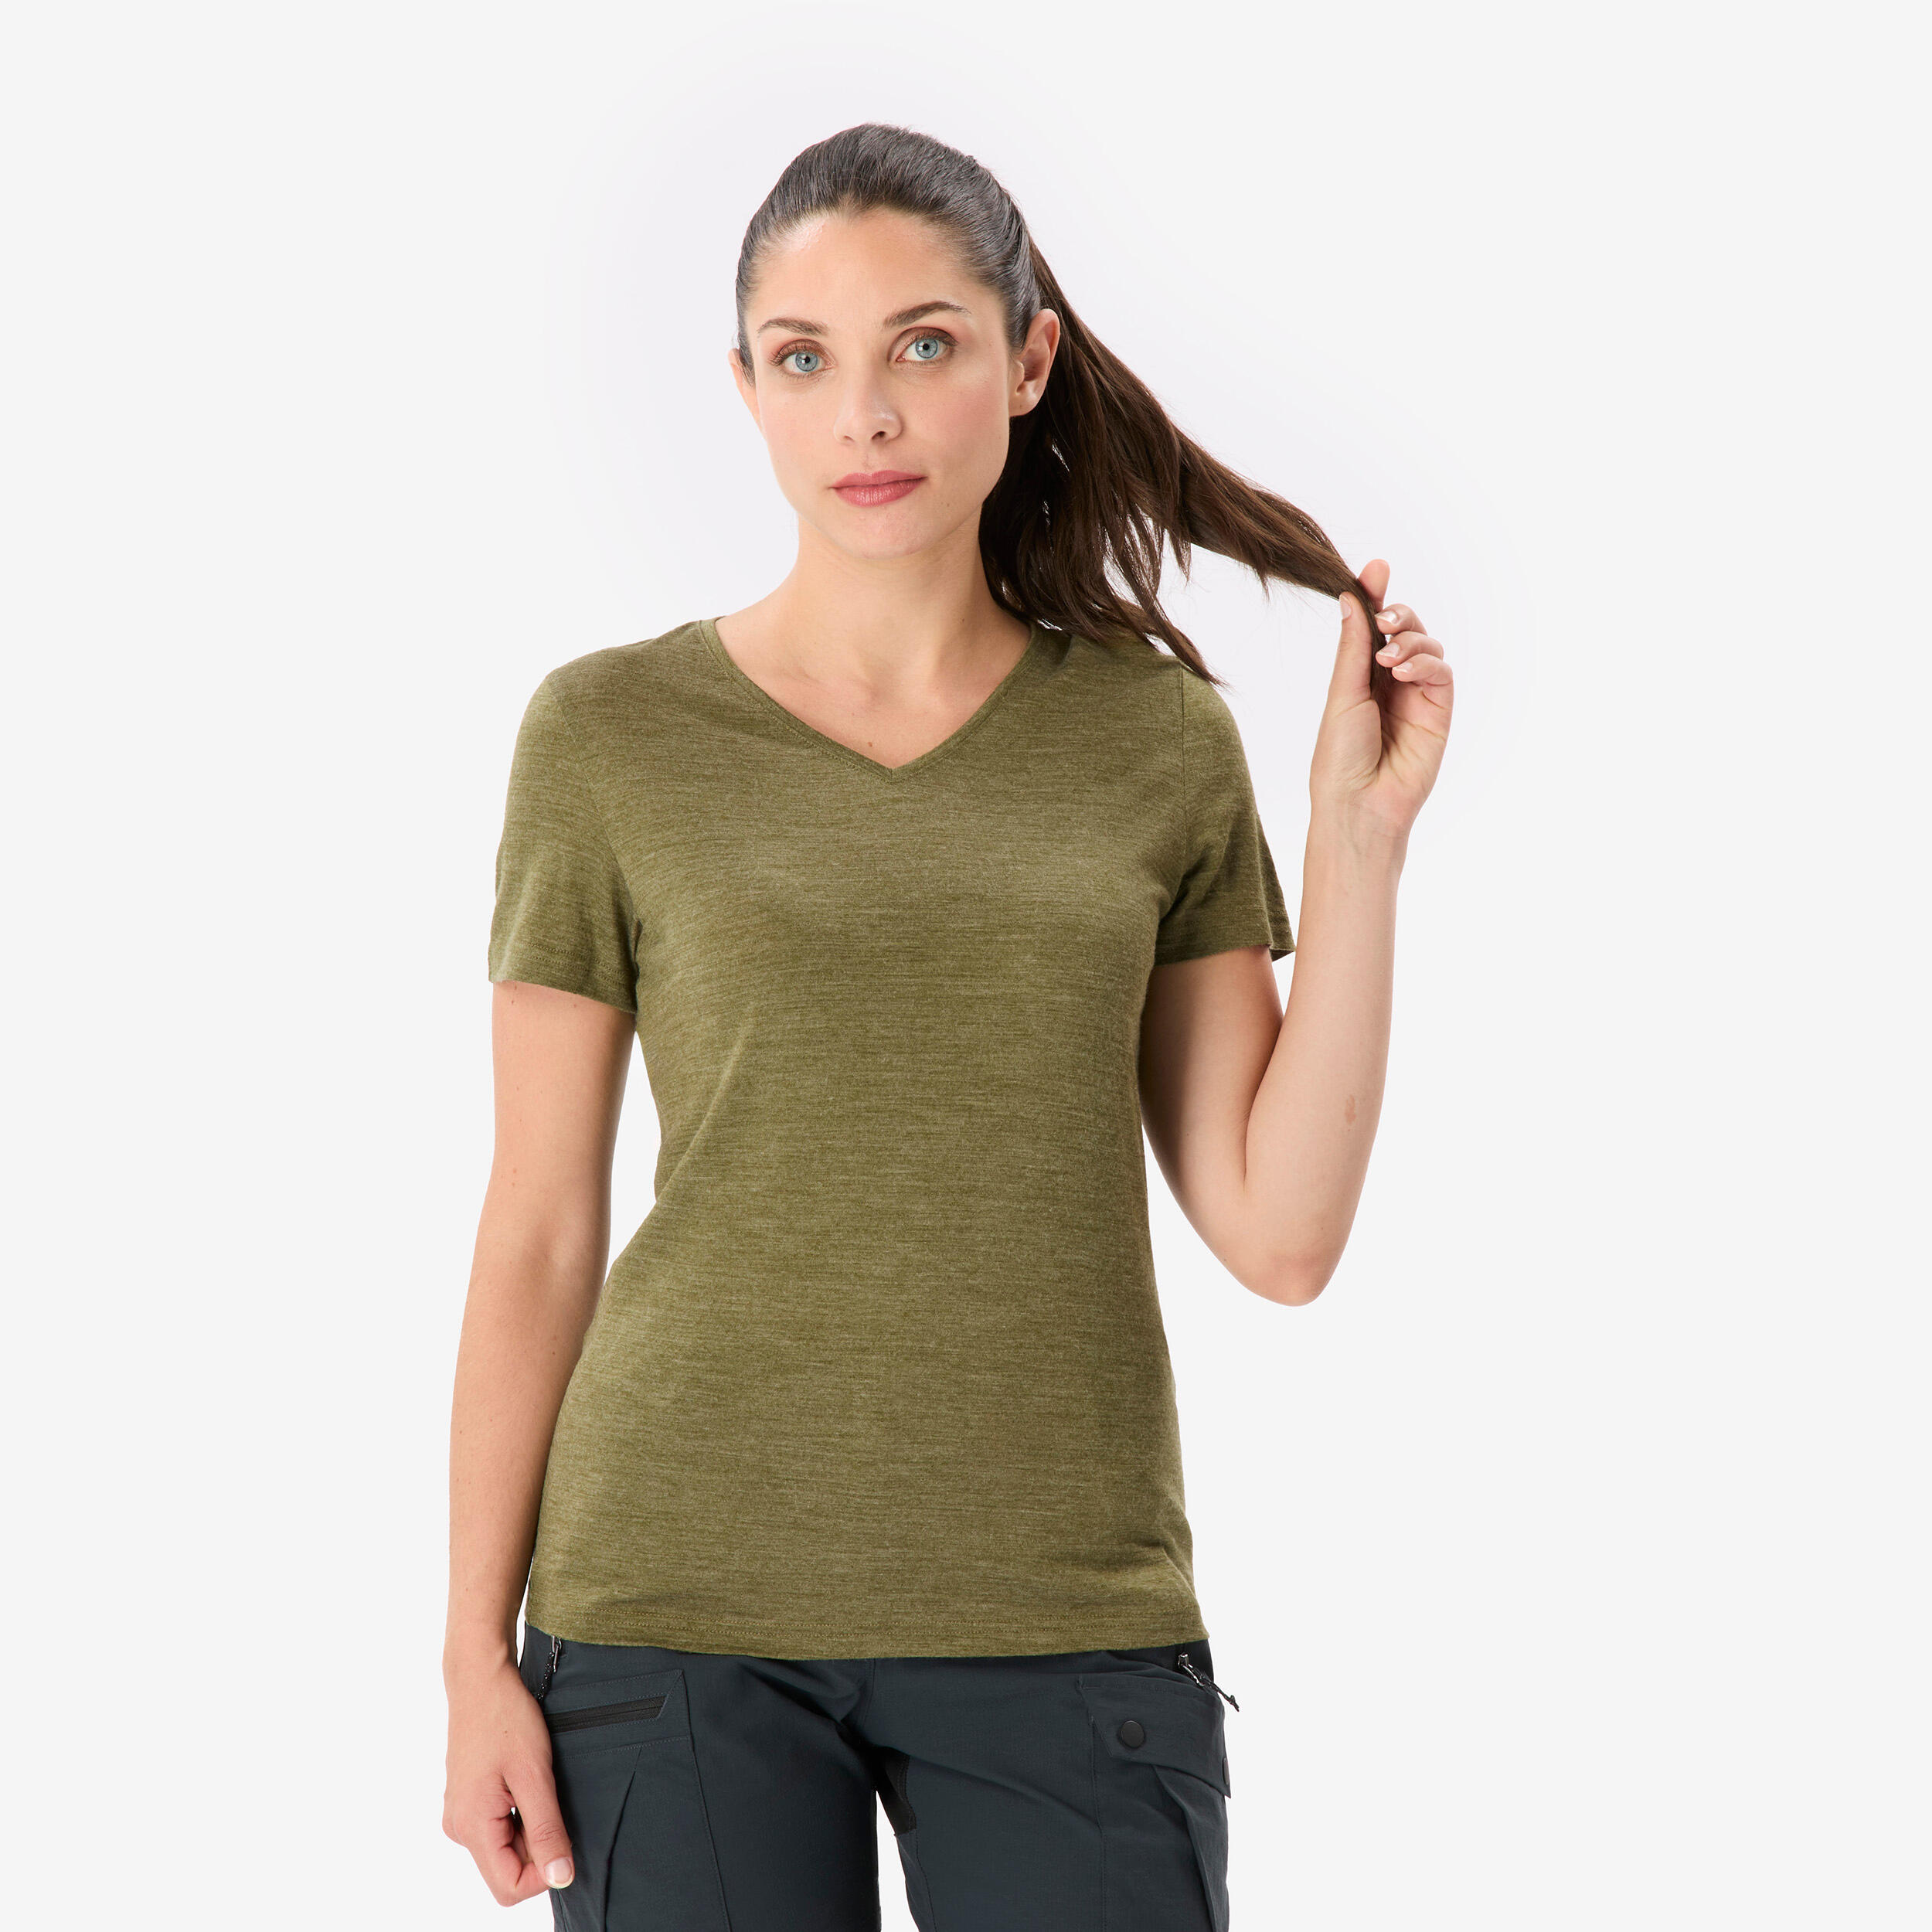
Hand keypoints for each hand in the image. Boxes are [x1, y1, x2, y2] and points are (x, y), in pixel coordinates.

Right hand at [442, 1654, 576, 1904]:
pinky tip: (524, 1781)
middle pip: (507, 1869)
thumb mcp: (534, 1775)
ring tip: (536, 1784)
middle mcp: (459, 1828)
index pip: (508, 1888)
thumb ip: (546, 1830)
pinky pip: (497, 1827)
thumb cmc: (506, 1718)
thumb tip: (561, 1876)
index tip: (562, 1836)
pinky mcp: (467, 1802)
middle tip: (550, 1798)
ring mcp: (460, 1815)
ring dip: (529, 1827)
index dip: (543, 1872)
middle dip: (537, 1846)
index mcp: (471, 1827)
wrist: (482, 1681)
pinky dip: (518, 1814)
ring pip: (504, 1848)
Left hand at [1309, 557, 1453, 845]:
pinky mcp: (1439, 712)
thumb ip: (1353, 647)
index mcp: (1361, 677)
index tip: (1376, 567)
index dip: (1376, 596)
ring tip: (1388, 657)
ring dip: (1411, 640)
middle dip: (1398, 613)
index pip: (1372, 627)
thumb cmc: (1339, 758)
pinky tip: (1403, 672)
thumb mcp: (1342, 694)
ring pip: (1428, 646)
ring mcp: (1417, 697)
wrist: (1358, 804)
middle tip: (1385, 616)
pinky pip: (1442, 672)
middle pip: (1405, 630)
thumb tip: (1352, 597)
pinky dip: (1425, 663)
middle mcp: (1391, 683)